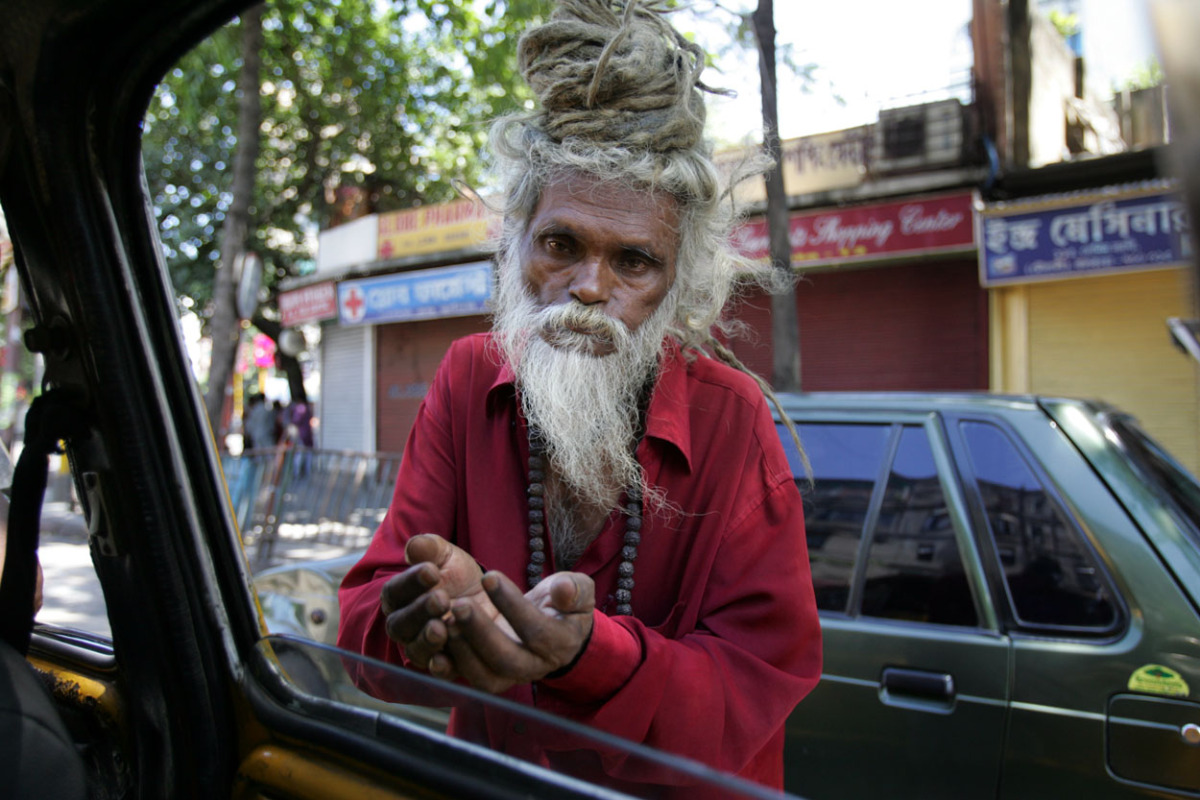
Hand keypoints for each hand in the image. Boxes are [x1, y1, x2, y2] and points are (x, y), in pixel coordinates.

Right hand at [380, 533, 499, 671]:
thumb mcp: (448, 558)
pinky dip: (440, 667)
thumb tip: (414, 546)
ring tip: (443, 626)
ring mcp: (425, 649)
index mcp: (400, 598)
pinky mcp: (449, 666)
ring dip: (428, 639)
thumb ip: (430, 550)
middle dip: (420, 611)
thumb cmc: (460, 577)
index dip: (410, 582)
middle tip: (441, 598)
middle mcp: (406, 627)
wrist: (492, 601)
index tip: (431, 570)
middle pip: (401, 625)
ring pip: (417, 650)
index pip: (395, 592)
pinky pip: (438, 672)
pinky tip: (446, 660)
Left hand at [441, 569, 594, 693]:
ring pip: (483, 676)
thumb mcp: (578, 590)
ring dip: (461, 651)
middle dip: (480, 632)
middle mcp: (534, 666)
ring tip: (443, 621)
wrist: (554, 629)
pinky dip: (448, 666)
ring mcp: (509, 676)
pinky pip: (466, 680)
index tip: (489, 576)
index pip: (535, 630)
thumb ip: (574, 588)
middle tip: (460, 605)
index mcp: (560, 643)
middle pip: (505, 659)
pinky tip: (434, 641)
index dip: (512, 604)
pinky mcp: (488, 677)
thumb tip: (562, 590)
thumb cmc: (563, 605)